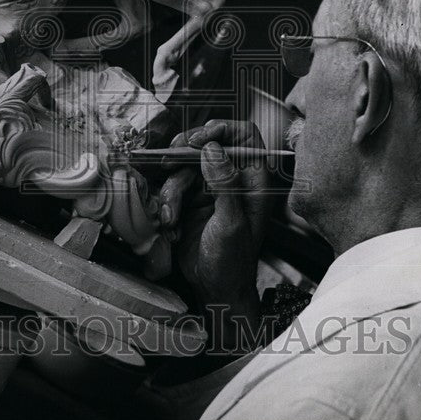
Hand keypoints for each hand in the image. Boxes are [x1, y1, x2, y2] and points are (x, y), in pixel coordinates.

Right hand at [160, 120, 272, 351]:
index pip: (244, 135)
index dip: (222, 130)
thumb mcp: (230, 222)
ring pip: (184, 169)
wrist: (214, 289)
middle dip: (184, 155)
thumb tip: (212, 148)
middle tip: (168, 162)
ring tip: (171, 218)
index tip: (198, 140)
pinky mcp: (191, 200)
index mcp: (253, 179)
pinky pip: (173, 188)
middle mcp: (232, 178)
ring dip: (172, 192)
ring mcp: (210, 188)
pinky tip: (170, 226)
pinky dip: (167, 205)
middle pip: (207, 145)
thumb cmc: (232, 261)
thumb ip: (224, 184)